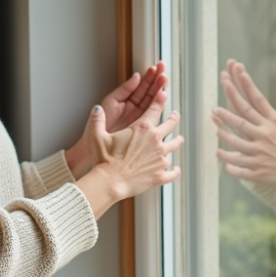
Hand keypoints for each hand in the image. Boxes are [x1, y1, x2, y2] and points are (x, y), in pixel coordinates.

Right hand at [75, 99, 182, 218]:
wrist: (110, 182)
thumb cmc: (103, 159)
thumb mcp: (97, 136)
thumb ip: (98, 121)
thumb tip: (97, 108)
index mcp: (142, 128)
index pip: (155, 109)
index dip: (160, 100)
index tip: (165, 94)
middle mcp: (155, 141)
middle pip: (170, 125)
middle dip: (173, 119)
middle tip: (174, 116)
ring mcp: (160, 158)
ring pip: (174, 146)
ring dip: (177, 141)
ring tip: (179, 139)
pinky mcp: (160, 174)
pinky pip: (173, 172)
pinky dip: (175, 170)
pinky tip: (176, 169)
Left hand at [212, 59, 275, 195]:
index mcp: (275, 124)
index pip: (258, 100)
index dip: (247, 85)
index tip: (239, 73)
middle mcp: (265, 136)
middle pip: (241, 118)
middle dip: (226, 110)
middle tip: (215, 107)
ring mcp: (258, 153)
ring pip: (234, 141)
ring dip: (223, 134)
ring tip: (216, 127)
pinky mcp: (255, 168)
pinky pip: (236, 163)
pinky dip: (226, 159)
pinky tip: (219, 153)